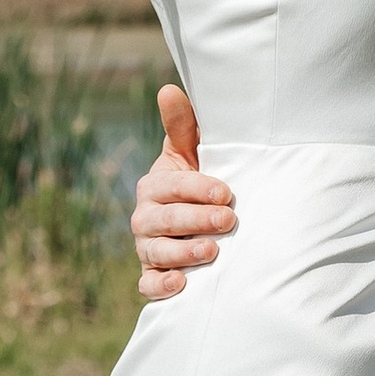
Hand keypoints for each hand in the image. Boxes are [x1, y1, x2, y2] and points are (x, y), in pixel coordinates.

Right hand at [131, 85, 235, 302]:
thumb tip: (168, 89)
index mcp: (155, 185)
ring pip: (156, 252)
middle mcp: (146, 217)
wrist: (202, 228)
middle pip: (164, 220)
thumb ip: (183, 127)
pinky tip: (180, 284)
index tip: (226, 192)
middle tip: (228, 219)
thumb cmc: (201, 184)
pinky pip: (148, 285)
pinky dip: (160, 286)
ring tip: (211, 252)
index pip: (172, 186)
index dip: (197, 188)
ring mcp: (147, 248)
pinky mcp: (152, 276)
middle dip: (196, 220)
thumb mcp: (193, 155)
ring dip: (183, 253)